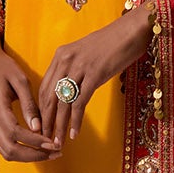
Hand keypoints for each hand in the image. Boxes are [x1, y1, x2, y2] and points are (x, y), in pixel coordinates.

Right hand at [0, 24, 62, 160]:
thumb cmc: (3, 67)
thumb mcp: (20, 80)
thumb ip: (29, 104)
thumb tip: (38, 128)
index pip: (16, 133)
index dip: (35, 142)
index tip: (53, 144)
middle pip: (10, 150)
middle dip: (34, 155)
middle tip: (55, 152)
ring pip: (6, 152)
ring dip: (28, 157)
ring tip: (49, 152)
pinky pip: (3, 146)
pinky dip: (20, 151)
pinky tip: (36, 147)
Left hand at [38, 5, 154, 148]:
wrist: (132, 30)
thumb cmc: (113, 43)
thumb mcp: (86, 54)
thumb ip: (75, 70)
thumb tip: (70, 90)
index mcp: (61, 56)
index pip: (43, 88)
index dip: (41, 110)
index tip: (42, 126)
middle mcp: (66, 61)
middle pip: (49, 97)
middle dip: (46, 122)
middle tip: (45, 140)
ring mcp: (79, 67)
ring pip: (62, 103)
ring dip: (58, 126)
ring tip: (57, 142)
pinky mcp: (94, 74)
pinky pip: (79, 102)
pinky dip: (75, 120)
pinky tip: (74, 132)